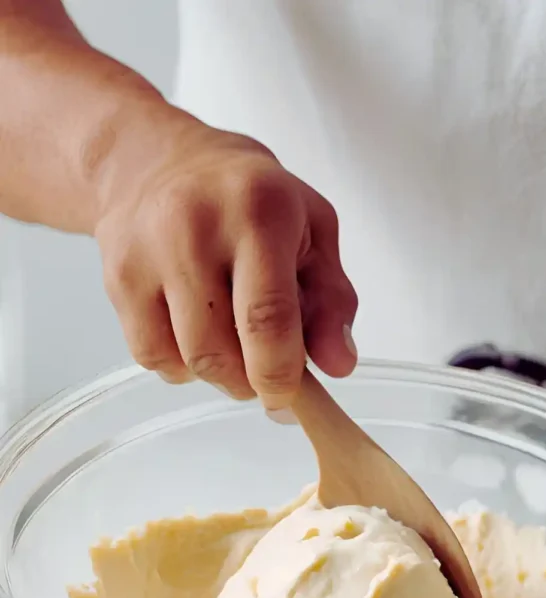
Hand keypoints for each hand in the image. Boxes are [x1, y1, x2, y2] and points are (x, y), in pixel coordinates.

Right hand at [94, 105, 357, 408]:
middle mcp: (196, 227)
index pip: (267, 316)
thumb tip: (338, 363)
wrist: (155, 161)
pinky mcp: (117, 278)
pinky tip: (194, 335)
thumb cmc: (247, 198)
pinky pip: (150, 356)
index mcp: (259, 210)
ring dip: (217, 377)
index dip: (279, 373)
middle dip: (249, 383)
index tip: (288, 397)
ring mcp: (148, 253)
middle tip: (265, 376)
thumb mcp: (312, 230)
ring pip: (185, 359)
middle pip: (220, 349)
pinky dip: (179, 366)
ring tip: (233, 349)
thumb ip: (333, 300)